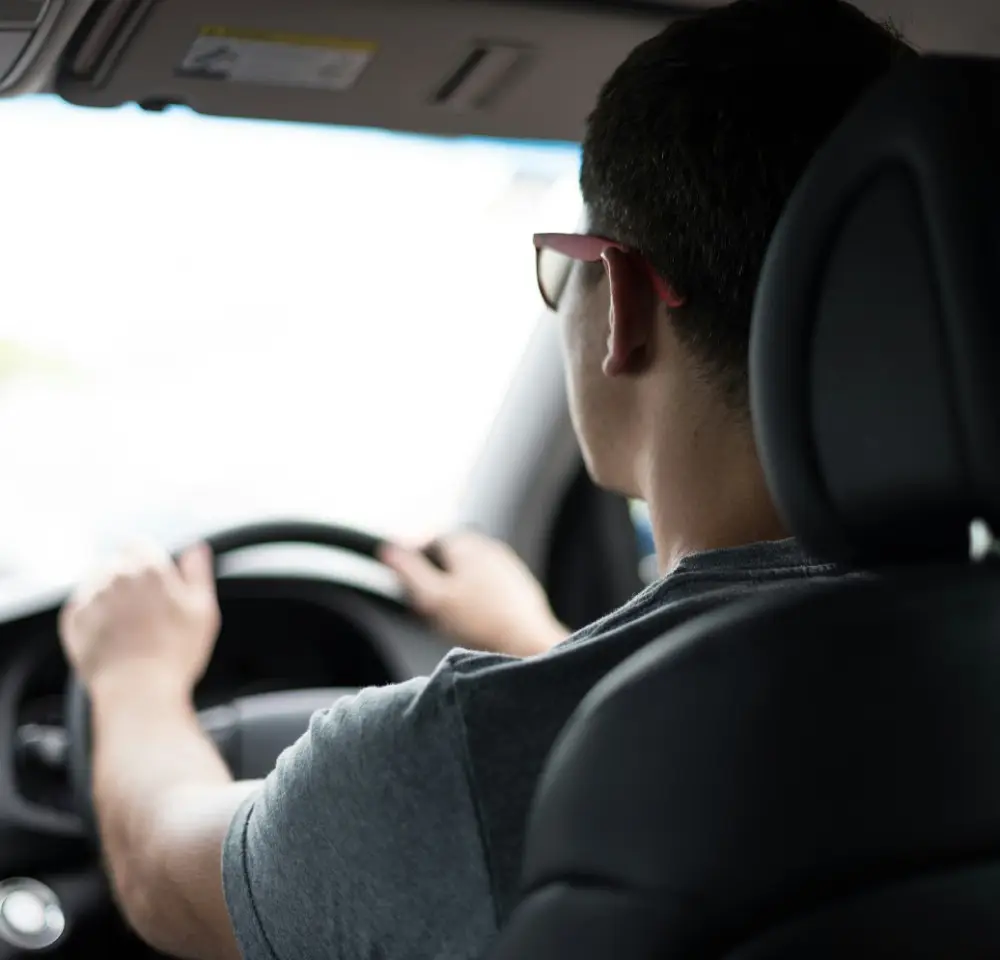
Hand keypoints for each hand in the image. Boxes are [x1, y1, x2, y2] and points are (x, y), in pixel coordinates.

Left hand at [59, 542, 220, 696]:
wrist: (138, 693)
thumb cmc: (175, 656)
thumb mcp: (203, 610)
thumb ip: (198, 572)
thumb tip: (196, 549)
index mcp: (148, 569)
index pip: (140, 544)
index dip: (149, 561)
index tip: (156, 582)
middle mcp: (115, 577)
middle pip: (118, 563)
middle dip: (129, 580)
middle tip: (146, 610)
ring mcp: (91, 598)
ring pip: (98, 583)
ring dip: (110, 595)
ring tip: (127, 625)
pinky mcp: (73, 620)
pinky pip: (81, 606)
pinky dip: (93, 614)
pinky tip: (111, 634)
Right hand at [379, 531, 568, 656]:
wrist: (527, 643)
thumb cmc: (481, 623)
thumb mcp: (433, 598)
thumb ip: (408, 571)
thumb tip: (388, 550)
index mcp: (466, 545)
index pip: (432, 540)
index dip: (416, 560)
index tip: (411, 581)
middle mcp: (489, 548)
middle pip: (453, 554)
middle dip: (439, 573)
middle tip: (431, 602)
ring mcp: (507, 564)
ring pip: (473, 569)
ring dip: (460, 585)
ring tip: (455, 614)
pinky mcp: (520, 584)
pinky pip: (491, 584)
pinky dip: (480, 596)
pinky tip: (478, 618)